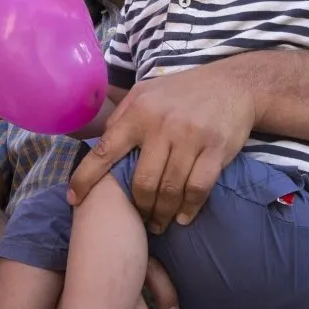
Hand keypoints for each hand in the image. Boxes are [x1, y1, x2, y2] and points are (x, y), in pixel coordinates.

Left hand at [69, 64, 253, 232]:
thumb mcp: (146, 92)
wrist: (234, 84)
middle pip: (143, 182)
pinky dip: (189, 208)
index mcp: (140, 113)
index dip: (86, 178)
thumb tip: (99, 143)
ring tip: (159, 223)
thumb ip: (123, 116)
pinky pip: (198, 188)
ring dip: (162, 213)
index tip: (74, 199)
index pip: (105, 150)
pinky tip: (183, 217)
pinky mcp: (216, 149)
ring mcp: (191, 138)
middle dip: (139, 207)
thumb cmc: (184, 91)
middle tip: (139, 219)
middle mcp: (162, 125)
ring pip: (170, 190)